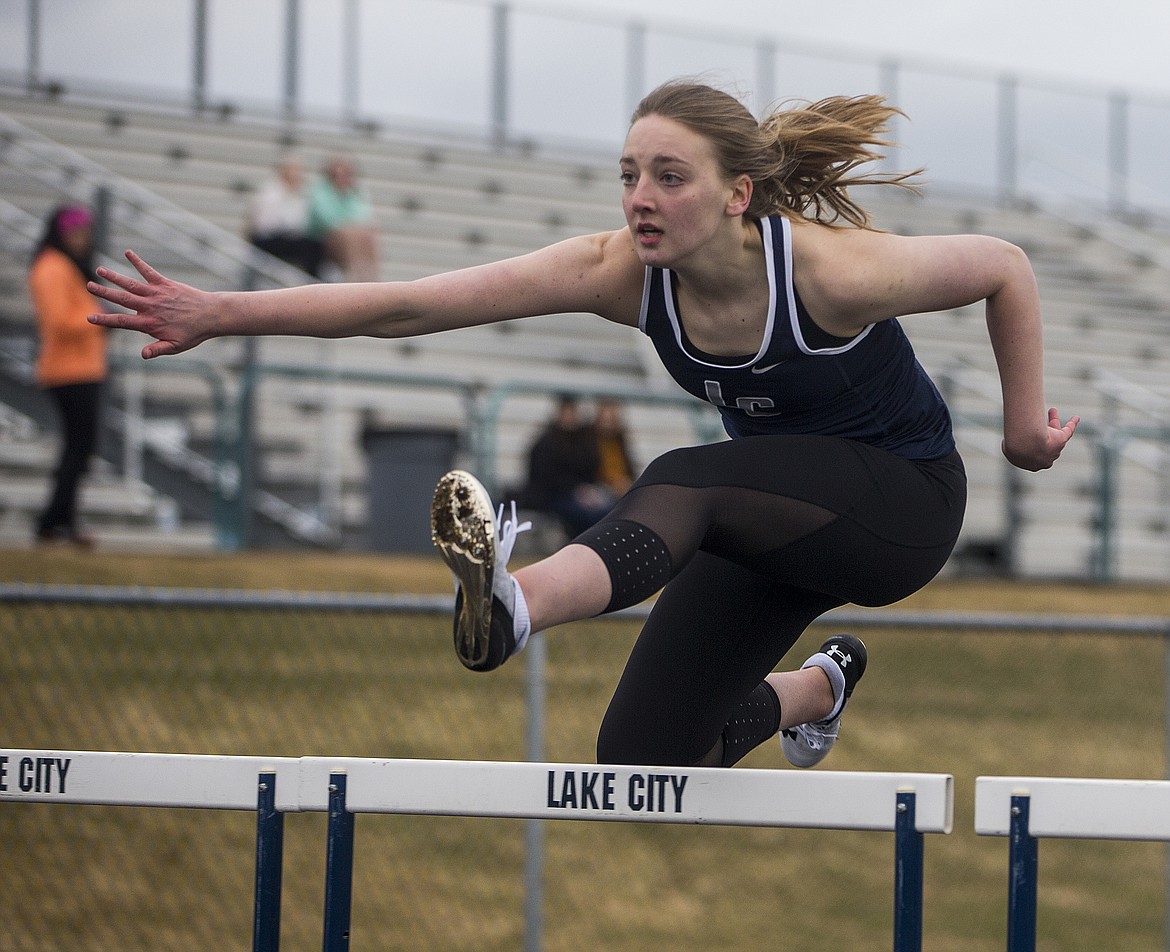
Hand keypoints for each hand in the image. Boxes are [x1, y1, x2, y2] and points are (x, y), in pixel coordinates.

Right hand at [87, 250, 215, 358]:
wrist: (211, 315)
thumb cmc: (193, 333)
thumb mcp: (175, 346)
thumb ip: (157, 350)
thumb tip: (142, 355)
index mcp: (149, 323)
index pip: (122, 321)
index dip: (105, 319)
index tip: (89, 317)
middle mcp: (150, 307)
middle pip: (122, 299)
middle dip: (104, 293)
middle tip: (88, 286)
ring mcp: (157, 294)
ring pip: (131, 284)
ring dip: (114, 276)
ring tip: (99, 269)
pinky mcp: (165, 284)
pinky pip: (148, 271)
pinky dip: (138, 262)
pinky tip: (127, 252)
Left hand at [1002, 408, 1079, 470]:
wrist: (1026, 446)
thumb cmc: (1014, 447)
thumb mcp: (1007, 447)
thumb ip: (1008, 445)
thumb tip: (1007, 440)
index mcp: (1031, 463)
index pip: (1033, 454)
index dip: (1031, 445)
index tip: (1028, 435)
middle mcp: (1045, 459)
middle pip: (1045, 442)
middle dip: (1043, 431)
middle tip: (1039, 420)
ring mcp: (1054, 450)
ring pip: (1056, 433)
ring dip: (1054, 422)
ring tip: (1052, 410)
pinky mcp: (1061, 440)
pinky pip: (1069, 431)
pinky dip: (1072, 424)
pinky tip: (1075, 418)